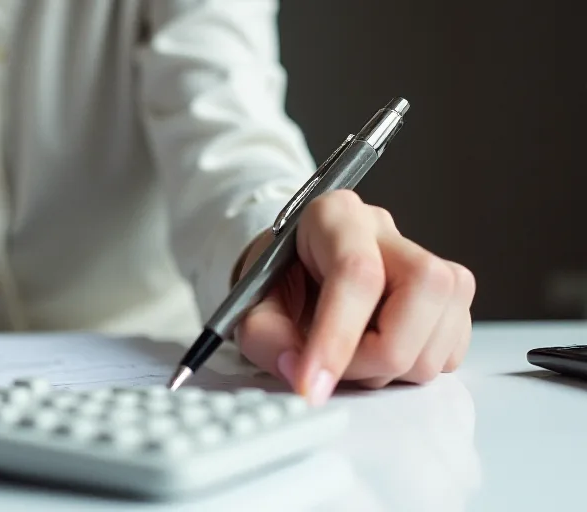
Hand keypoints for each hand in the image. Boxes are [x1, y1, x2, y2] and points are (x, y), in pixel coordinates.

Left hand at [236, 190, 475, 403]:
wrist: (296, 276)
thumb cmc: (278, 284)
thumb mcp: (249, 306)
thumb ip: (264, 337)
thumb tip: (298, 372)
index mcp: (334, 216)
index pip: (356, 272)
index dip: (337, 337)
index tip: (312, 384)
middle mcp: (386, 231)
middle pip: (421, 289)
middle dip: (377, 353)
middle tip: (335, 370)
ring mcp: (426, 261)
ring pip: (444, 327)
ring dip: (394, 368)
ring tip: (352, 359)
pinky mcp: (450, 298)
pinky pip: (451, 350)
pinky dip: (414, 369)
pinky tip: (378, 354)